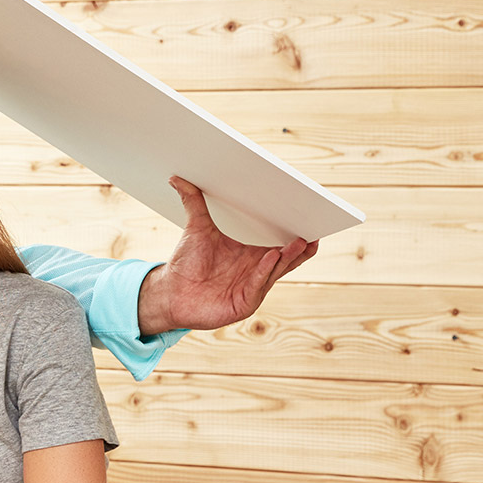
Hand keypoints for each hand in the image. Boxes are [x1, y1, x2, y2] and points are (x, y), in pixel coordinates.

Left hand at [137, 176, 318, 333]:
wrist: (171, 293)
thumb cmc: (187, 263)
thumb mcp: (195, 229)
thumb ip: (193, 203)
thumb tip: (177, 178)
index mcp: (252, 255)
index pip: (281, 246)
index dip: (296, 238)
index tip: (309, 222)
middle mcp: (255, 271)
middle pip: (285, 259)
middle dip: (298, 248)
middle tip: (311, 232)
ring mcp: (251, 288)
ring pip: (275, 271)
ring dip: (287, 257)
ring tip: (298, 242)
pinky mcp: (243, 303)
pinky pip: (257, 285)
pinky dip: (264, 271)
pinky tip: (271, 257)